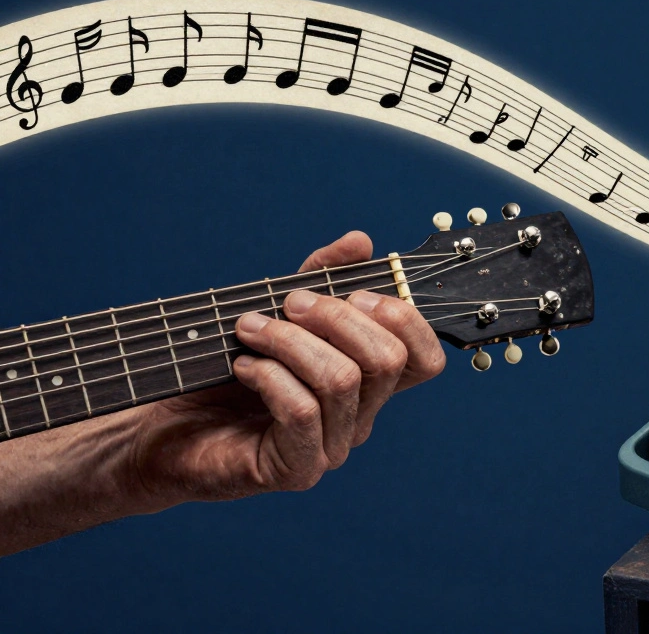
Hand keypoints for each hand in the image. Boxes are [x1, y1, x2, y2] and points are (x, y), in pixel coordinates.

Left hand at [126, 231, 444, 507]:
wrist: (161, 429)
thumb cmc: (221, 372)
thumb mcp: (277, 311)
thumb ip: (321, 277)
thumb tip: (360, 242)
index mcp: (366, 384)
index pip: (424, 359)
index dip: (404, 318)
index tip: (356, 291)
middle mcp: (359, 418)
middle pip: (388, 361)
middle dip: (336, 317)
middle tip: (288, 303)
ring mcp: (330, 447)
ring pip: (343, 381)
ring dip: (290, 340)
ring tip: (249, 329)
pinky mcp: (295, 469)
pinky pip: (301, 411)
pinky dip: (269, 375)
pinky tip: (241, 366)